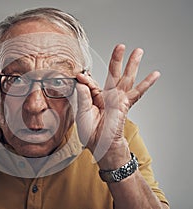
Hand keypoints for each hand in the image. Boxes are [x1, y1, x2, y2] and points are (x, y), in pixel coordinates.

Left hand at [75, 44, 159, 168]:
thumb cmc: (90, 133)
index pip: (91, 83)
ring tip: (138, 51)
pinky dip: (146, 83)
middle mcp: (107, 96)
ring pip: (126, 78)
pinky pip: (137, 92)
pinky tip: (154, 74)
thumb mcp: (81, 113)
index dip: (85, 78)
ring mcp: (118, 99)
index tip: (80, 75)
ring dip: (132, 65)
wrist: (101, 146)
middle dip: (117, 60)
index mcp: (94, 97)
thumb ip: (82, 97)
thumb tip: (81, 81)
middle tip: (120, 46)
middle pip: (113, 74)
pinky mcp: (125, 104)